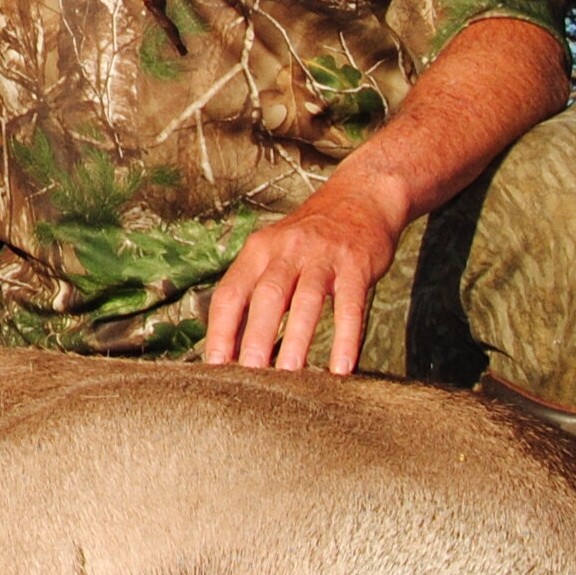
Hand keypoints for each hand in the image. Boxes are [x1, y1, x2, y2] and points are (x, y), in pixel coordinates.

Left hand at [204, 175, 409, 374]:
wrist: (361, 197)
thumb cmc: (310, 239)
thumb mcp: (274, 252)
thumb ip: (254, 290)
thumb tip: (231, 344)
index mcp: (258, 251)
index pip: (230, 294)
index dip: (220, 332)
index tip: (214, 367)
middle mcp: (286, 251)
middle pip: (265, 297)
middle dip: (254, 338)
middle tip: (248, 377)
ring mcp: (322, 257)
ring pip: (305, 300)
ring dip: (296, 339)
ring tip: (290, 375)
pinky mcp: (356, 265)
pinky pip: (350, 305)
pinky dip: (346, 337)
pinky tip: (342, 368)